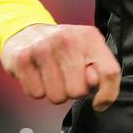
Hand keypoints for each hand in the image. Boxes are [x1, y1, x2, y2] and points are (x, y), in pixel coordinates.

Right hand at [0, 23, 121, 111]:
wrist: (25, 30)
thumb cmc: (62, 46)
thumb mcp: (87, 49)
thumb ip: (100, 68)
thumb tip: (94, 82)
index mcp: (90, 37)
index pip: (109, 72)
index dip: (107, 94)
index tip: (99, 103)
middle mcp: (67, 39)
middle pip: (79, 91)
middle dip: (73, 91)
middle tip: (66, 77)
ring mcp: (43, 48)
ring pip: (57, 96)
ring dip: (55, 92)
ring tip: (51, 75)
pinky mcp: (22, 58)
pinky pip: (36, 94)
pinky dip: (37, 90)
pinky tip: (37, 75)